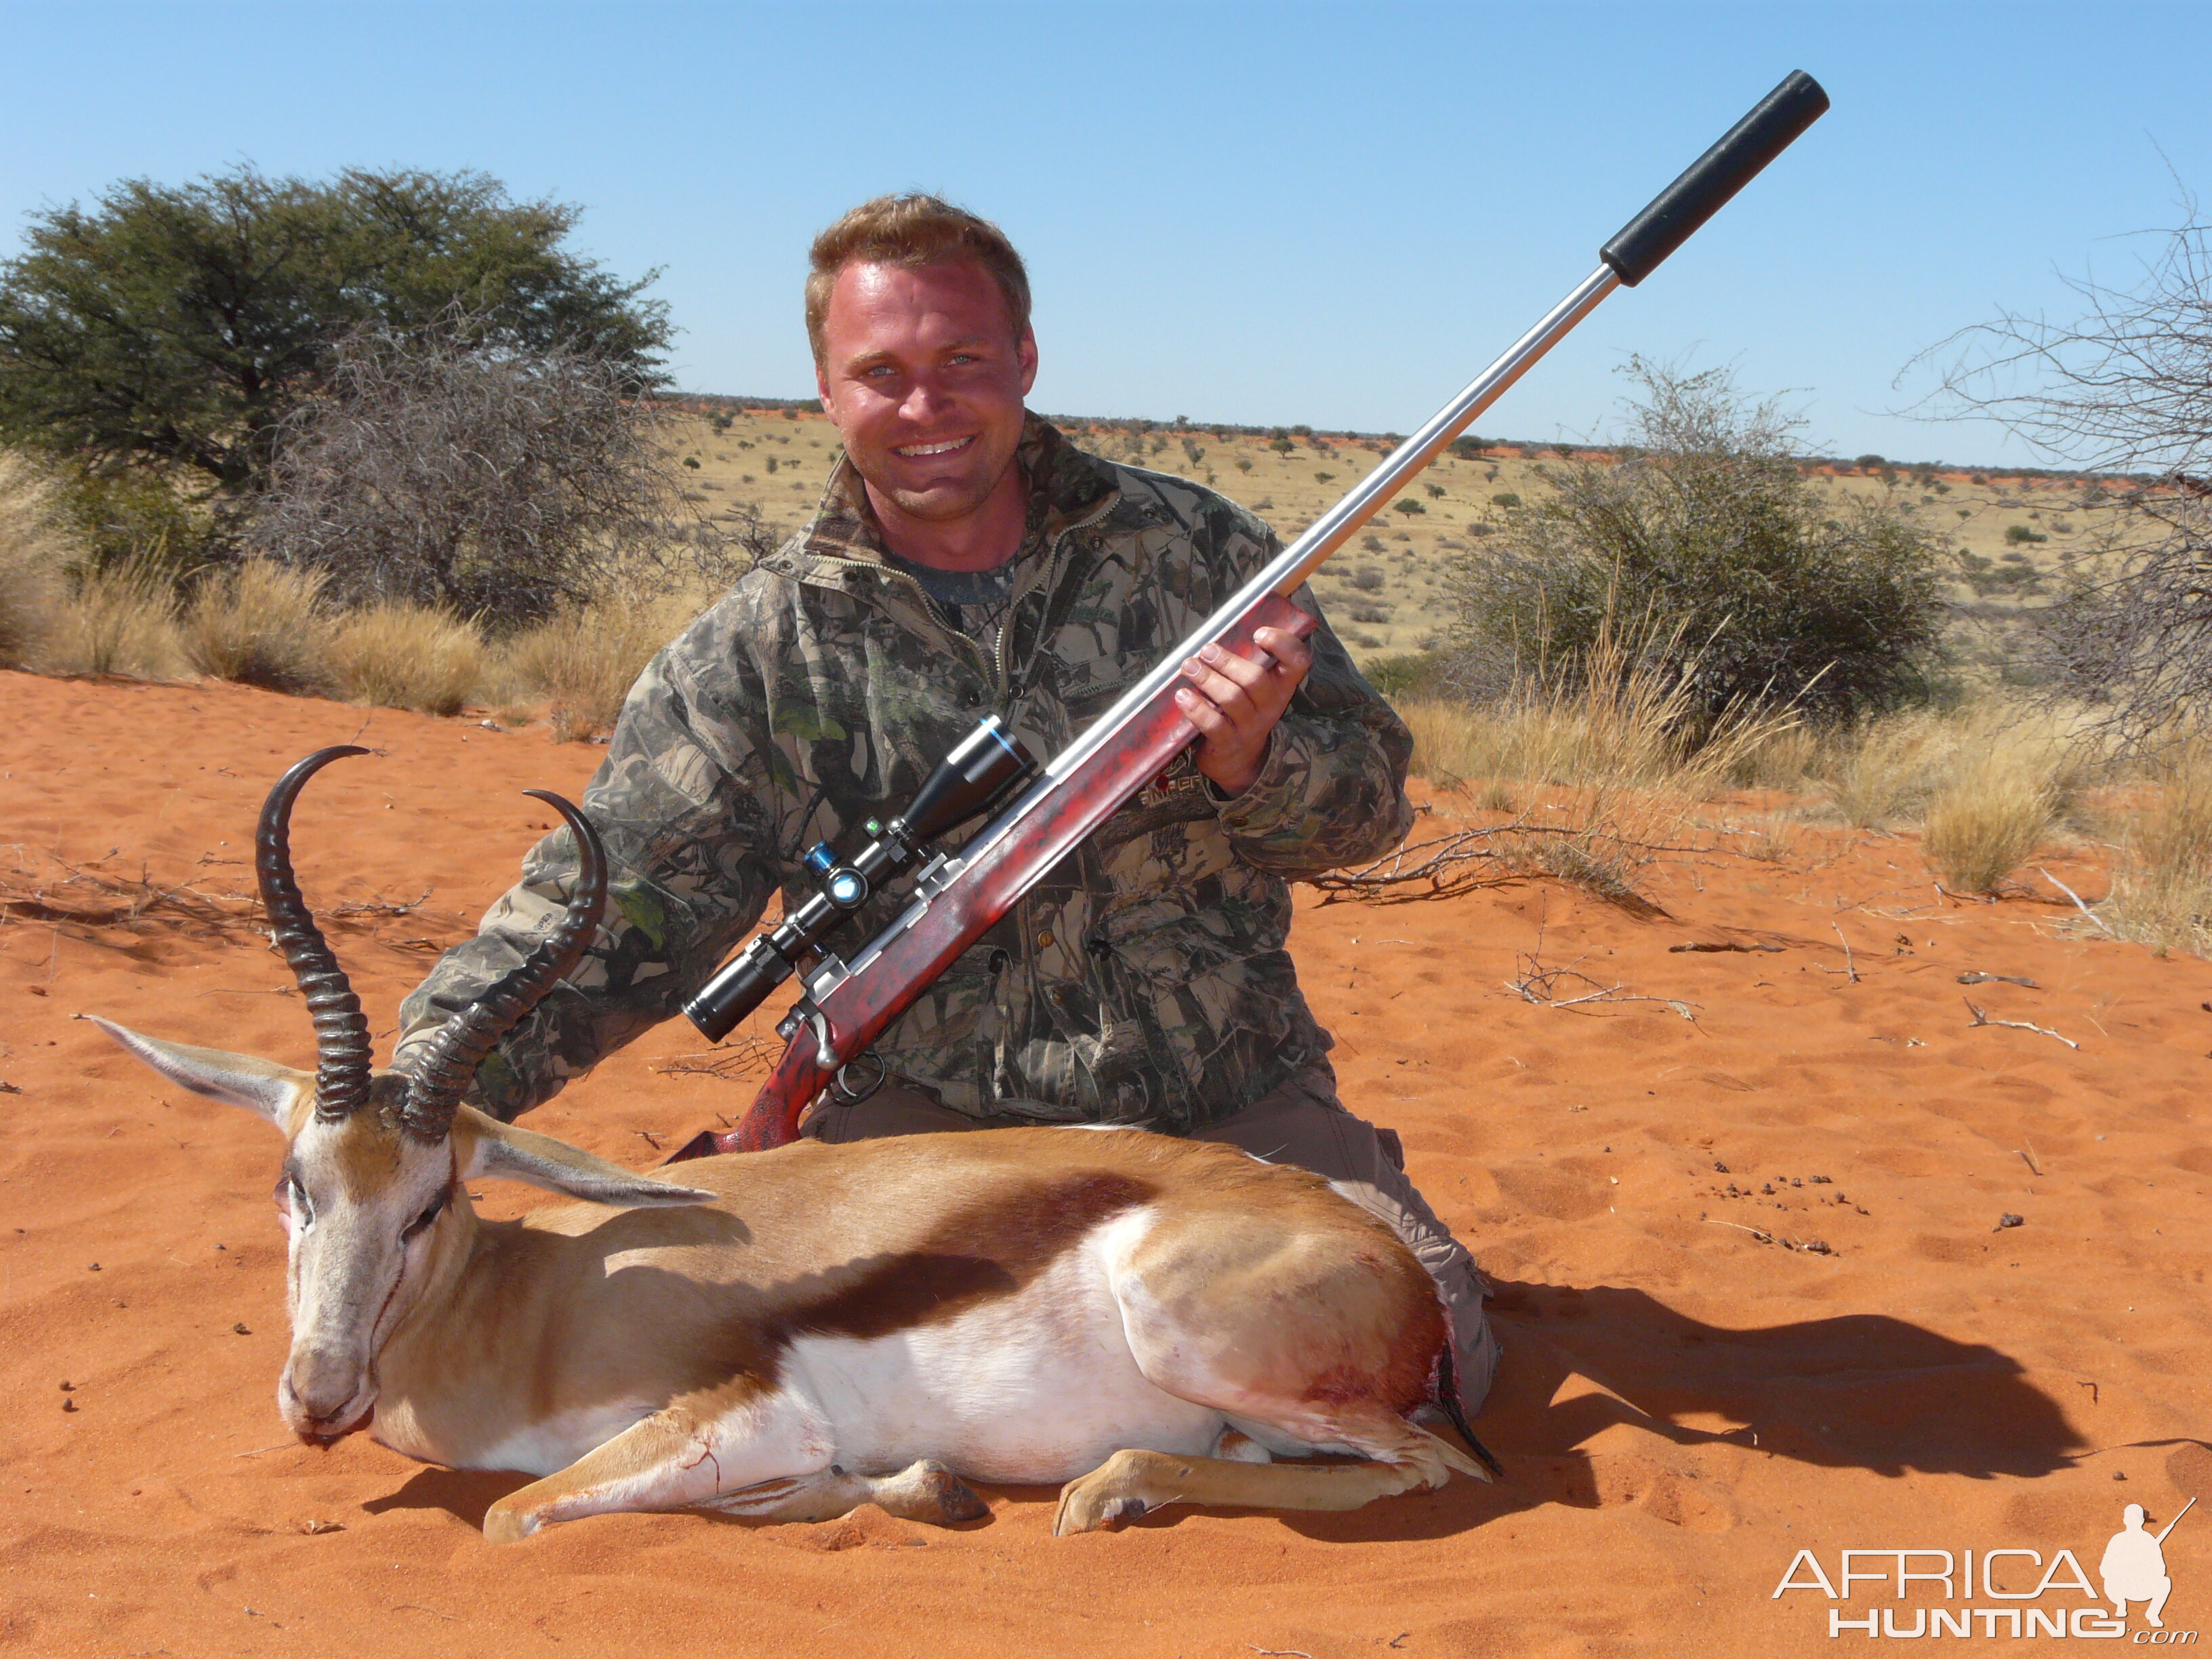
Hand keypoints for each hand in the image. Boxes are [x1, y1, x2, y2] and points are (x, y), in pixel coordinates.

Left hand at [1174, 625, 1311, 795]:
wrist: (1238, 761)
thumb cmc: (1240, 712)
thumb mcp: (1253, 689)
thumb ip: (1244, 663)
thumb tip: (1217, 632)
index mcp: (1281, 686)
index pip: (1298, 662)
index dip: (1283, 644)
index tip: (1259, 633)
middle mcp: (1270, 706)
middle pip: (1255, 679)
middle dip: (1227, 662)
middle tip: (1205, 650)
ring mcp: (1250, 727)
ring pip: (1232, 699)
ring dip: (1207, 679)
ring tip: (1189, 667)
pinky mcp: (1228, 744)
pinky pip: (1213, 725)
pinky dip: (1196, 708)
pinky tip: (1182, 695)